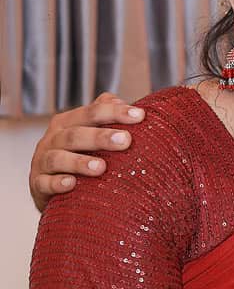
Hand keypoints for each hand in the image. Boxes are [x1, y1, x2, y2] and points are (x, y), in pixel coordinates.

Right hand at [29, 93, 144, 210]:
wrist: (49, 185)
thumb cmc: (77, 154)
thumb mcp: (89, 132)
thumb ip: (104, 116)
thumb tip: (125, 103)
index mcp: (67, 122)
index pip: (92, 112)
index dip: (114, 112)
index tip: (140, 116)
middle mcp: (52, 138)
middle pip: (75, 134)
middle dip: (100, 137)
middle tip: (126, 140)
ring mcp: (42, 161)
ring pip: (58, 158)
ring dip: (79, 162)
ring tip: (101, 168)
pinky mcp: (38, 183)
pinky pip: (45, 183)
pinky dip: (57, 183)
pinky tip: (71, 184)